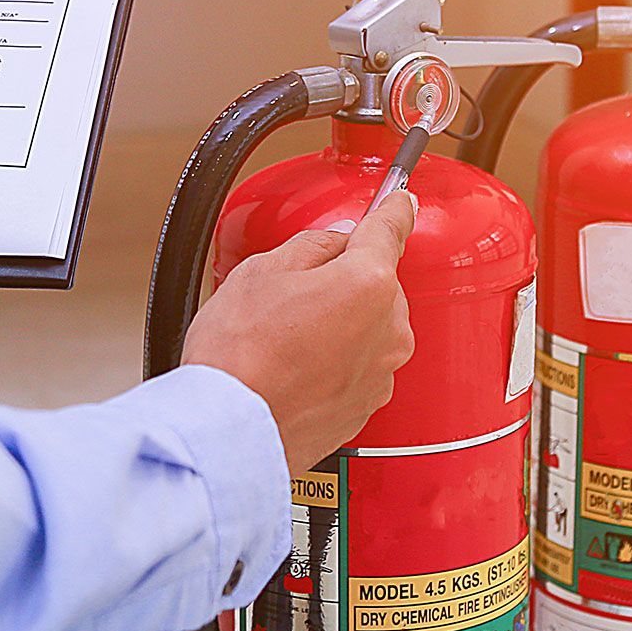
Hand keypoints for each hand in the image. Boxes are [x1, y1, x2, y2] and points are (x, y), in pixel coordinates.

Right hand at [182, 192, 417, 474]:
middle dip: (346, 279)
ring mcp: (381, 372)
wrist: (230, 431)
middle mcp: (388, 329)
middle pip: (378, 283)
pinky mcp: (367, 406)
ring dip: (342, 323)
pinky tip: (294, 368)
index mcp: (368, 283)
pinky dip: (336, 361)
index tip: (401, 199)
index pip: (390, 230)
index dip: (394, 208)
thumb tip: (337, 241)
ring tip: (286, 338)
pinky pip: (360, 365)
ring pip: (370, 326)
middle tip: (293, 292)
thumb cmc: (239, 355)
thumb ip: (313, 246)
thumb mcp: (263, 271)